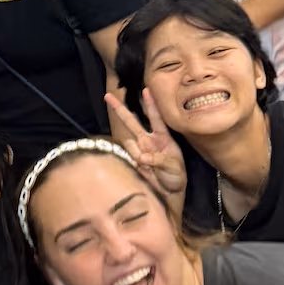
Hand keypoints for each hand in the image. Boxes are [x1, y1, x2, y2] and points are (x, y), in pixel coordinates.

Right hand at [105, 88, 187, 211]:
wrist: (169, 194)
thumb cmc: (176, 178)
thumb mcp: (174, 168)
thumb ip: (159, 160)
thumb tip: (142, 157)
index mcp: (162, 138)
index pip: (156, 118)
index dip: (151, 104)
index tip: (146, 90)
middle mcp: (148, 141)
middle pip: (131, 122)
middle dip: (119, 109)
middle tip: (107, 96)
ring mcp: (138, 151)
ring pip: (129, 144)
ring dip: (136, 153)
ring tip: (148, 165)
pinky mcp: (131, 162)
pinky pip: (127, 158)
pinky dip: (134, 163)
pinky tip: (143, 169)